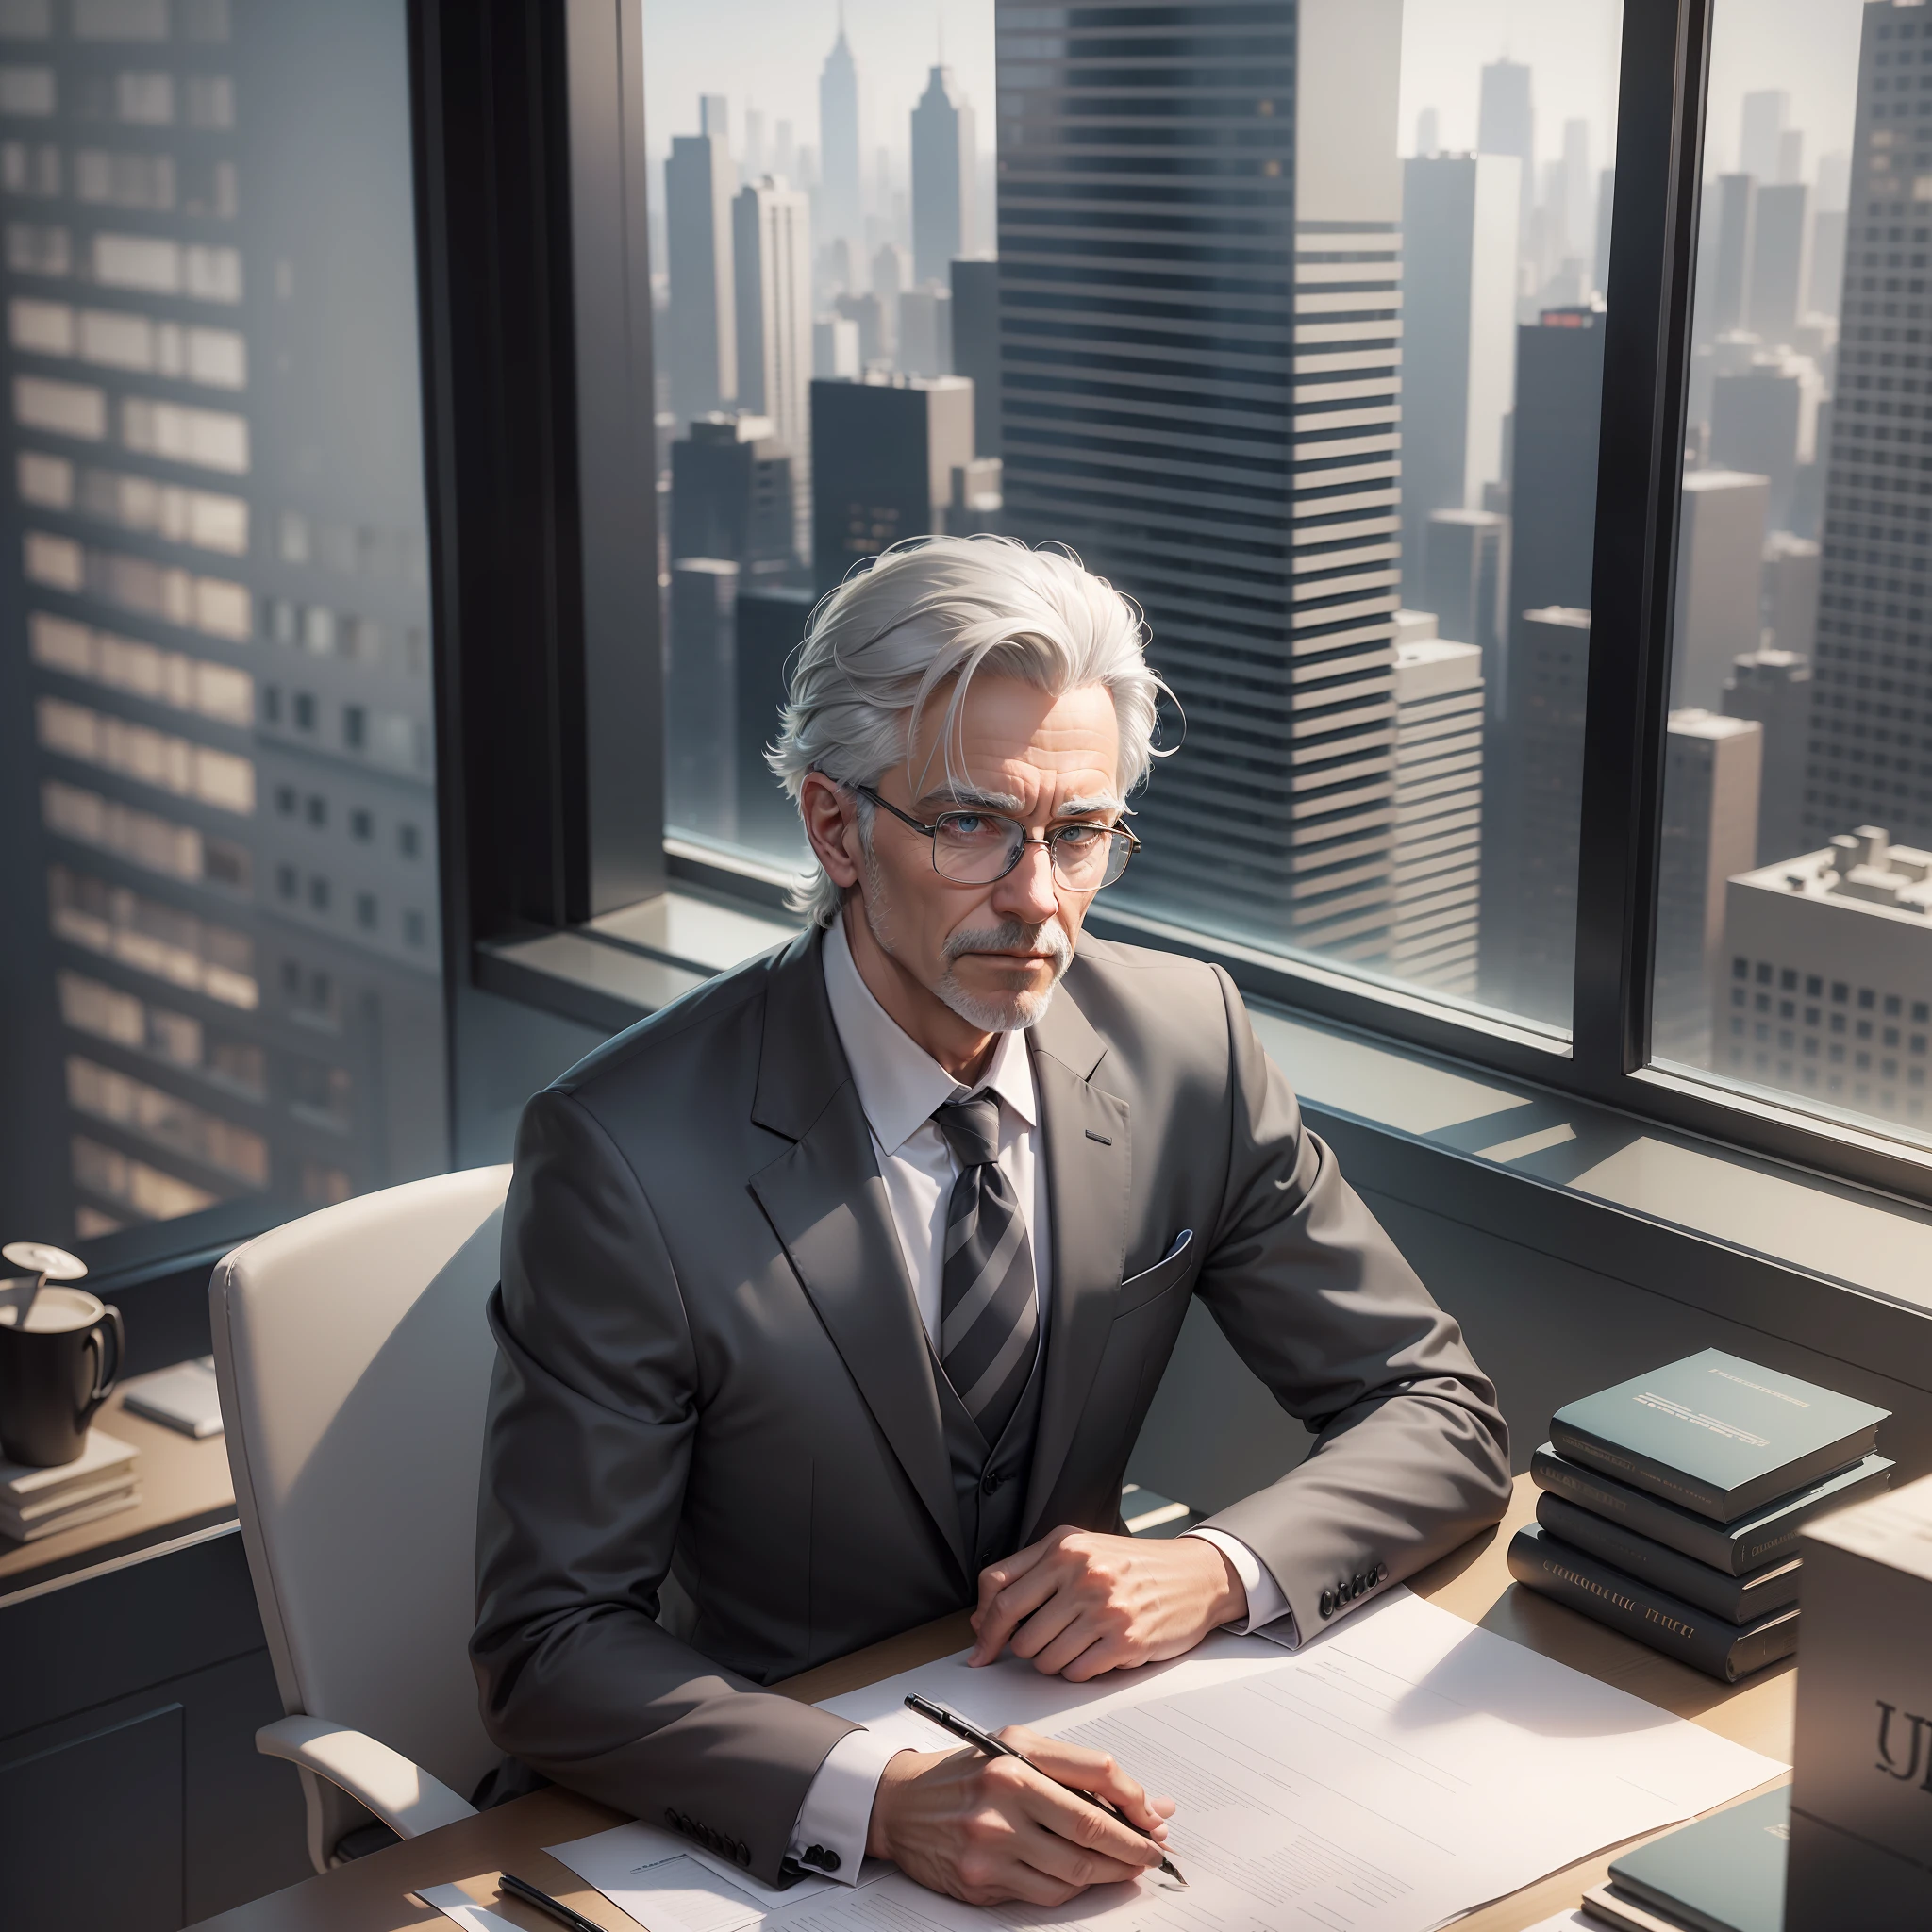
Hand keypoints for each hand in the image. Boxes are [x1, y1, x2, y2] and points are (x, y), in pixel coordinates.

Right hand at [865, 1725, 1174, 1907]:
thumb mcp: (1016, 1751)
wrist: (901, 1804)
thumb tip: (1148, 1803)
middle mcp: (1004, 1795)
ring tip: (1126, 1868)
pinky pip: (1046, 1893)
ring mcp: (991, 1841)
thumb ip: (1079, 1772)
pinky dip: (1073, 1889)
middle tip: (1154, 1854)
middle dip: (1134, 1847)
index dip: (1136, 1799)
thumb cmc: (965, 1773)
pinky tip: (1082, 1878)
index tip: (1153, 1817)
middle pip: (1092, 1828)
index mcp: (1016, 1755)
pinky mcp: (981, 1879)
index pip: (1097, 1774)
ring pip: (1074, 1870)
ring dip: (1111, 1874)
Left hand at [969, 1528, 1245, 1679]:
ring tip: (1075, 1644)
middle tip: (1044, 1643)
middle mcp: (1081, 1573)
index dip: (984, 1626)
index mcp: (1064, 1546)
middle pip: (1019, 1632)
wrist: (1195, 1576)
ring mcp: (1104, 1608)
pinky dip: (1078, 1671)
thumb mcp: (1080, 1550)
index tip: (981, 1648)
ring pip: (1044, 1658)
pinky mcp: (1125, 1640)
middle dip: (1024, 1648)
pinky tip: (1094, 1653)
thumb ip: (1030, 1575)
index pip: (999, 1588)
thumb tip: (983, 1620)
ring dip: (1052, 1662)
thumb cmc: (1132, 1566)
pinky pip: (1076, 1673)